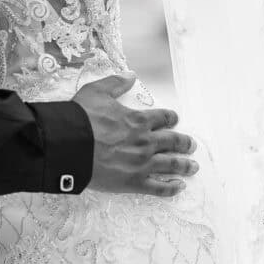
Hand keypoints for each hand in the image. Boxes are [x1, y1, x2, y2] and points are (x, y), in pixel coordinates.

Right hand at [72, 72, 198, 196]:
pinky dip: (171, 188)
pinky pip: (159, 187)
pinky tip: (179, 187)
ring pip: (171, 164)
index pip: (163, 118)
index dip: (171, 118)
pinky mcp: (134, 182)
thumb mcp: (96, 91)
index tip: (175, 120)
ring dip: (184, 165)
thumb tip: (131, 75)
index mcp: (138, 120)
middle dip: (184, 143)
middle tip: (191, 145)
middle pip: (172, 142)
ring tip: (192, 166)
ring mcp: (142, 163)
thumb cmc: (81, 118)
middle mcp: (145, 141)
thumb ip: (116, 83)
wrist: (70, 145)